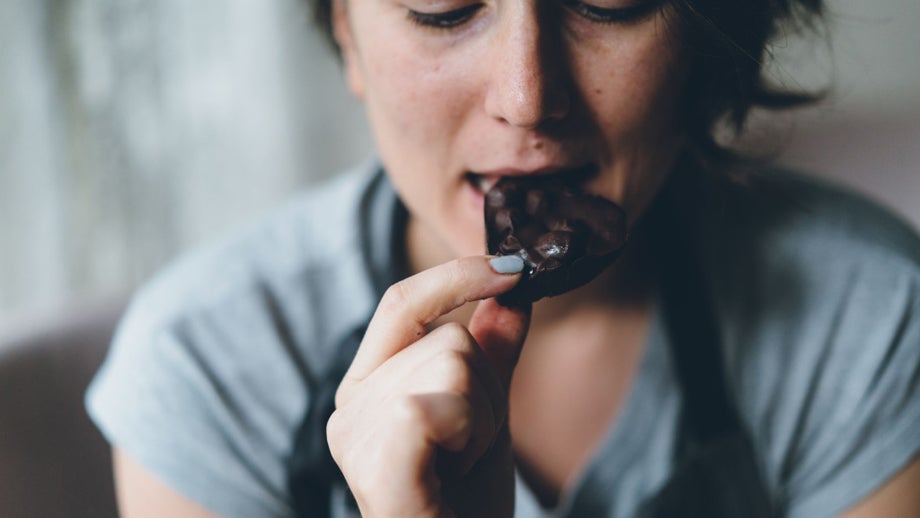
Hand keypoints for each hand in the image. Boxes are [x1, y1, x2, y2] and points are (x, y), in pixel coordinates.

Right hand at [327, 256, 530, 517]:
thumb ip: (493, 352)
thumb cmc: (467, 504)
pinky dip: (467, 433)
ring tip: (461, 467)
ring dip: (484, 418)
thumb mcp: (488, 415)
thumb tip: (511, 289)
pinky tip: (452, 474)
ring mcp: (355, 437)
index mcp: (367, 388)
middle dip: (487, 388)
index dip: (458, 275)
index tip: (515, 266)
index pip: (403, 303)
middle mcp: (349, 407)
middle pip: (447, 336)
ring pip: (452, 362)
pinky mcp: (375, 467)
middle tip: (472, 448)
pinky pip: (434, 404)